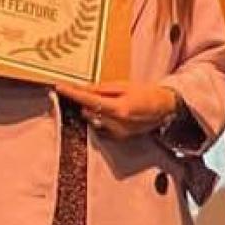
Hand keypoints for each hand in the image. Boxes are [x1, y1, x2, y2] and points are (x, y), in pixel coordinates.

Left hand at [55, 81, 178, 138]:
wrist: (164, 108)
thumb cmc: (147, 93)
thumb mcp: (125, 86)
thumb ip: (103, 89)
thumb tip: (84, 88)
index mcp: (119, 108)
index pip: (89, 100)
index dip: (73, 93)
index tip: (60, 87)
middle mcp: (116, 124)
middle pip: (88, 111)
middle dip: (85, 101)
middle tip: (89, 91)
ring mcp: (117, 133)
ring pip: (93, 120)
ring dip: (92, 110)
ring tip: (107, 101)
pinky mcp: (118, 138)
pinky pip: (100, 127)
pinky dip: (100, 118)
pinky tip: (112, 112)